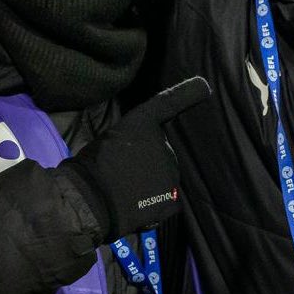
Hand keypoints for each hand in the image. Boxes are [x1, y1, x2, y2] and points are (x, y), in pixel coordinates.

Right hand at [60, 76, 210, 239]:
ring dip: (150, 185)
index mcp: (144, 124)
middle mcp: (164, 145)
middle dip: (148, 163)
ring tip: (124, 191)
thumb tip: (142, 152)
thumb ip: (135, 140)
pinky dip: (153, 206)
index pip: (169, 103)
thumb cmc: (91, 167)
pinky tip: (134, 207)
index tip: (204, 86)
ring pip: (164, 178)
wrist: (89, 201)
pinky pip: (166, 201)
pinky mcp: (173, 199)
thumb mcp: (110, 138)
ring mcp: (171, 173)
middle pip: (162, 154)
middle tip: (122, 172)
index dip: (190, 93)